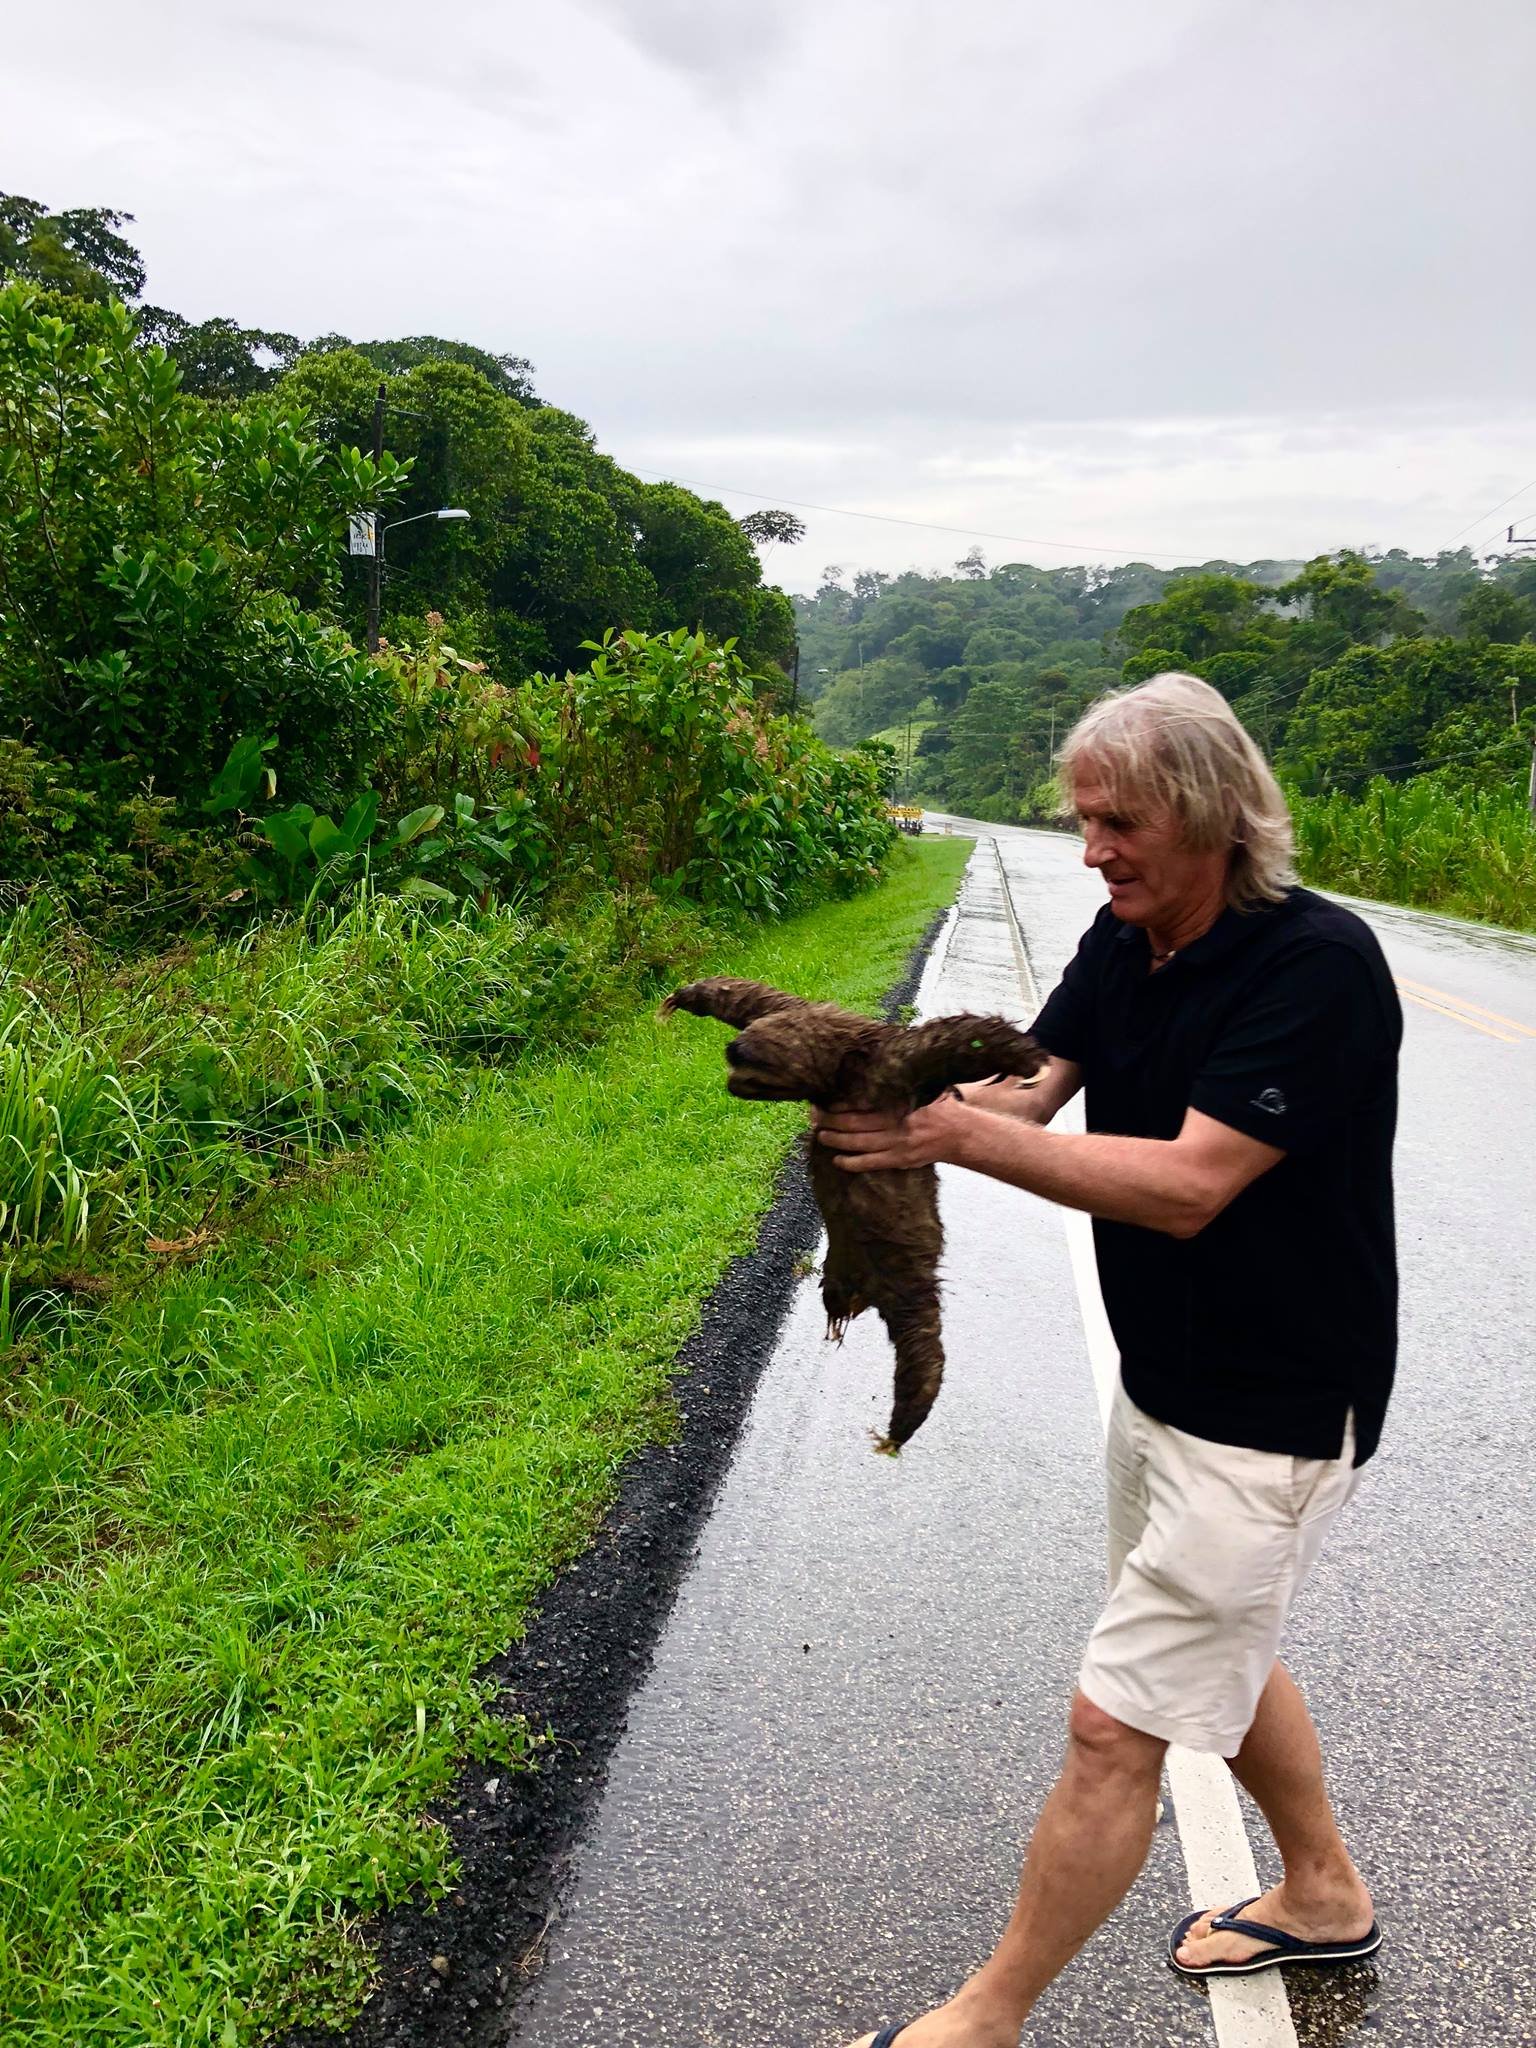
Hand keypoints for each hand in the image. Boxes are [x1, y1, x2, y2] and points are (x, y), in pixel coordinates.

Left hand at [814, 1094, 969, 1171]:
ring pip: (859, 1143)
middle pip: (855, 1122)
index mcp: (898, 1102)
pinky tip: (837, 1159)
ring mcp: (898, 1143)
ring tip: (820, 1135)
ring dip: (836, 1140)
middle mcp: (896, 1122)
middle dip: (831, 1120)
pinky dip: (852, 1162)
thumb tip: (872, 1070)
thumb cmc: (937, 1106)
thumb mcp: (919, 1089)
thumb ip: (898, 1084)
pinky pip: (871, 1163)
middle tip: (814, 1117)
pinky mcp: (900, 1160)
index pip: (861, 1102)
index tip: (823, 1100)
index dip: (839, 1103)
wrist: (960, 1133)